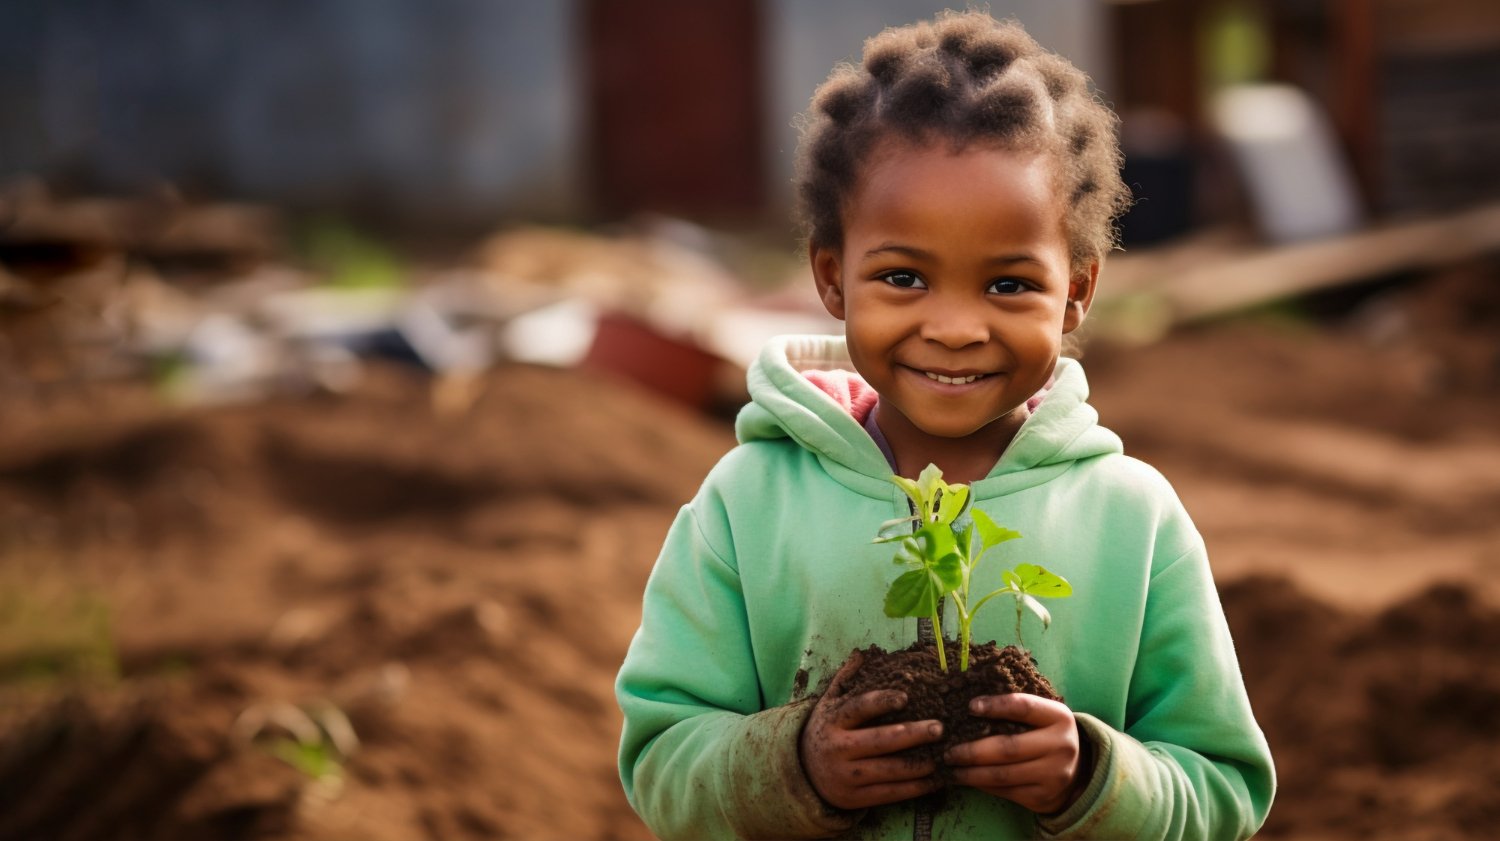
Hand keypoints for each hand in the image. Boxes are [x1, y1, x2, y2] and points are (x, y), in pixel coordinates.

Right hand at [799, 650, 943, 809]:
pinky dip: (916, 788)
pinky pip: (890, 794)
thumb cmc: (827, 730)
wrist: (804, 773)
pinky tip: (935, 780)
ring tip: (943, 755)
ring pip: (889, 771)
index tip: (905, 697)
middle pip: (880, 741)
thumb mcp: (828, 703)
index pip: (858, 709)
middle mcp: (837, 749)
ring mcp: (847, 776)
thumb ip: (845, 679)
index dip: (881, 702)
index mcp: (832, 720)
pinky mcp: (855, 799)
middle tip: (939, 728)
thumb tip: (862, 653)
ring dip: (920, 764)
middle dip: (912, 735)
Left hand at [944, 693, 1086, 814]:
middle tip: (949, 751)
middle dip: (973, 750)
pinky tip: (967, 779)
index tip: (970, 706)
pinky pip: (1005, 791)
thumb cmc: (1047, 735)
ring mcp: (1053, 775)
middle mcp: (1061, 746)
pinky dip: (982, 785)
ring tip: (951, 767)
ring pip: (1003, 774)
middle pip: (1009, 747)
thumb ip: (1016, 709)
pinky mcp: (1042, 796)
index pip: (1024, 707)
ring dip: (972, 772)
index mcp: (1060, 717)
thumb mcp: (1043, 717)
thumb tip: (971, 705)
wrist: (1076, 773)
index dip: (996, 705)